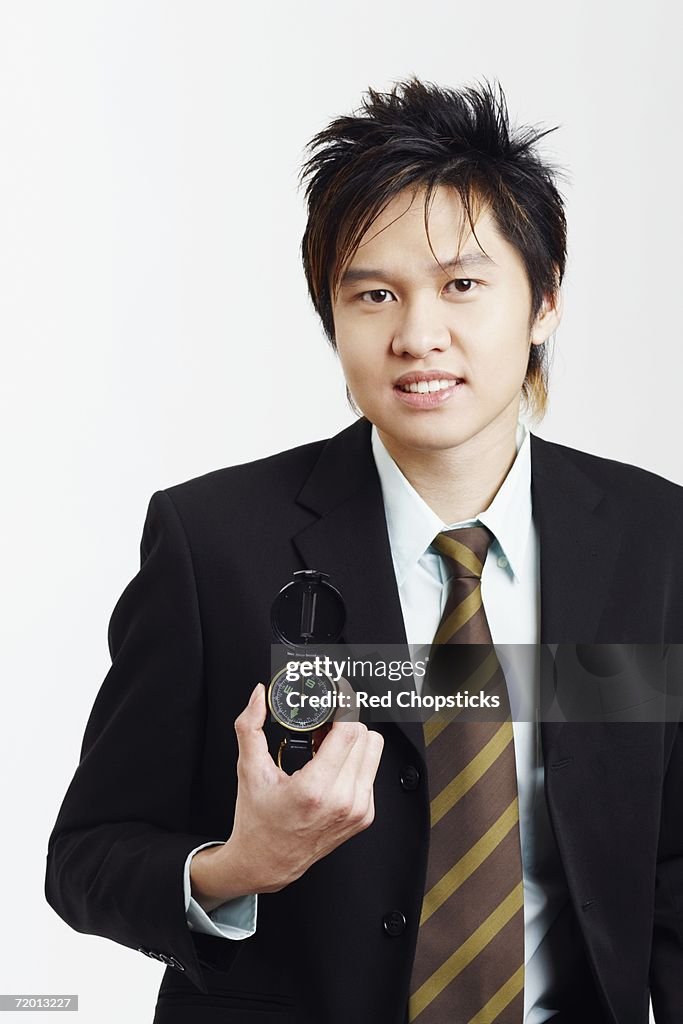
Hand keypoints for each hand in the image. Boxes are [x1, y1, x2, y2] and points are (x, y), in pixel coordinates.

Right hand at [189, 683, 383, 910]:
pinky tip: (332, 766)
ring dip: (353, 740)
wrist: (266, 862)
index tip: (335, 696)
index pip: (349, 732)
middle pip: (365, 736)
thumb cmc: (257, 820)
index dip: (345, 706)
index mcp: (316, 789)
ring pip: (374, 751)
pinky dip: (355, 761)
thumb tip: (258, 696)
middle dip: (345, 723)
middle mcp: (343, 801)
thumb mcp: (249, 769)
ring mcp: (358, 810)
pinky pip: (371, 772)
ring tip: (328, 745)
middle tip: (323, 725)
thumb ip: (250, 726)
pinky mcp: (365, 816)